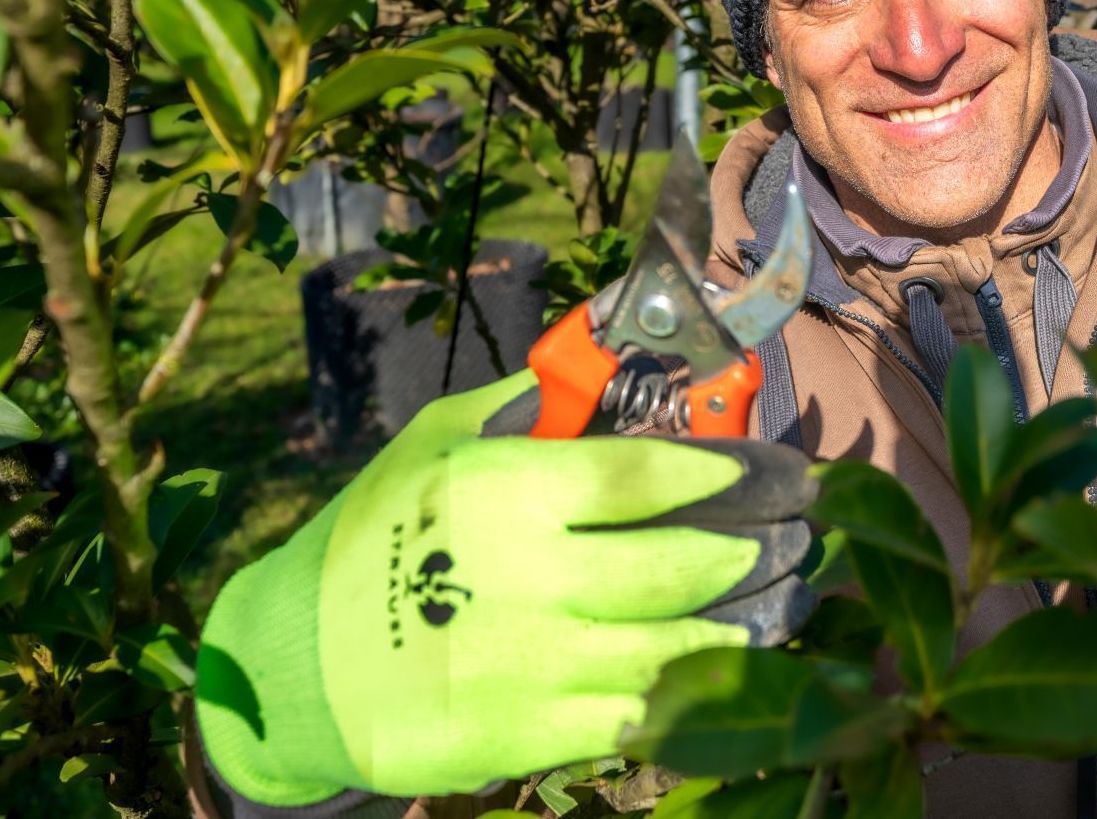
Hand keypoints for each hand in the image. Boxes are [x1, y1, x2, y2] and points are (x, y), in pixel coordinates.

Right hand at [194, 371, 816, 806]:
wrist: (297, 666)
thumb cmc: (370, 539)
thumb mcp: (433, 444)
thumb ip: (523, 405)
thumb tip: (597, 362)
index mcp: (509, 495)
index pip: (647, 476)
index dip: (726, 470)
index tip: (771, 471)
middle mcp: (532, 579)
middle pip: (683, 565)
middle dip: (757, 548)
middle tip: (800, 535)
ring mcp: (538, 665)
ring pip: (679, 648)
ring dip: (750, 624)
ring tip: (790, 600)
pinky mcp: (534, 735)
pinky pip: (641, 718)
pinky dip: (696, 694)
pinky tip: (732, 672)